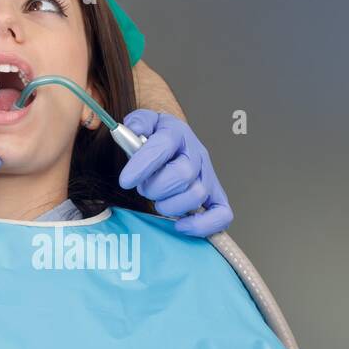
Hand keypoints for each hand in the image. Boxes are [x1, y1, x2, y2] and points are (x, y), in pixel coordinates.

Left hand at [118, 110, 232, 236]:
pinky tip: (180, 225)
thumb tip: (133, 129)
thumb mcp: (143, 122)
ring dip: (169, 205)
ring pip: (196, 196)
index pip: (163, 147)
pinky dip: (202, 225)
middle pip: (182, 175)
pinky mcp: (216, 195)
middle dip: (155, 187)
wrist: (175, 139)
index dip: (143, 166)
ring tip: (158, 200)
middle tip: (143, 188)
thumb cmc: (155, 136)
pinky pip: (222, 214)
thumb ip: (136, 123)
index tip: (125, 181)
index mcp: (176, 133)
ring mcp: (208, 175)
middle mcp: (196, 153)